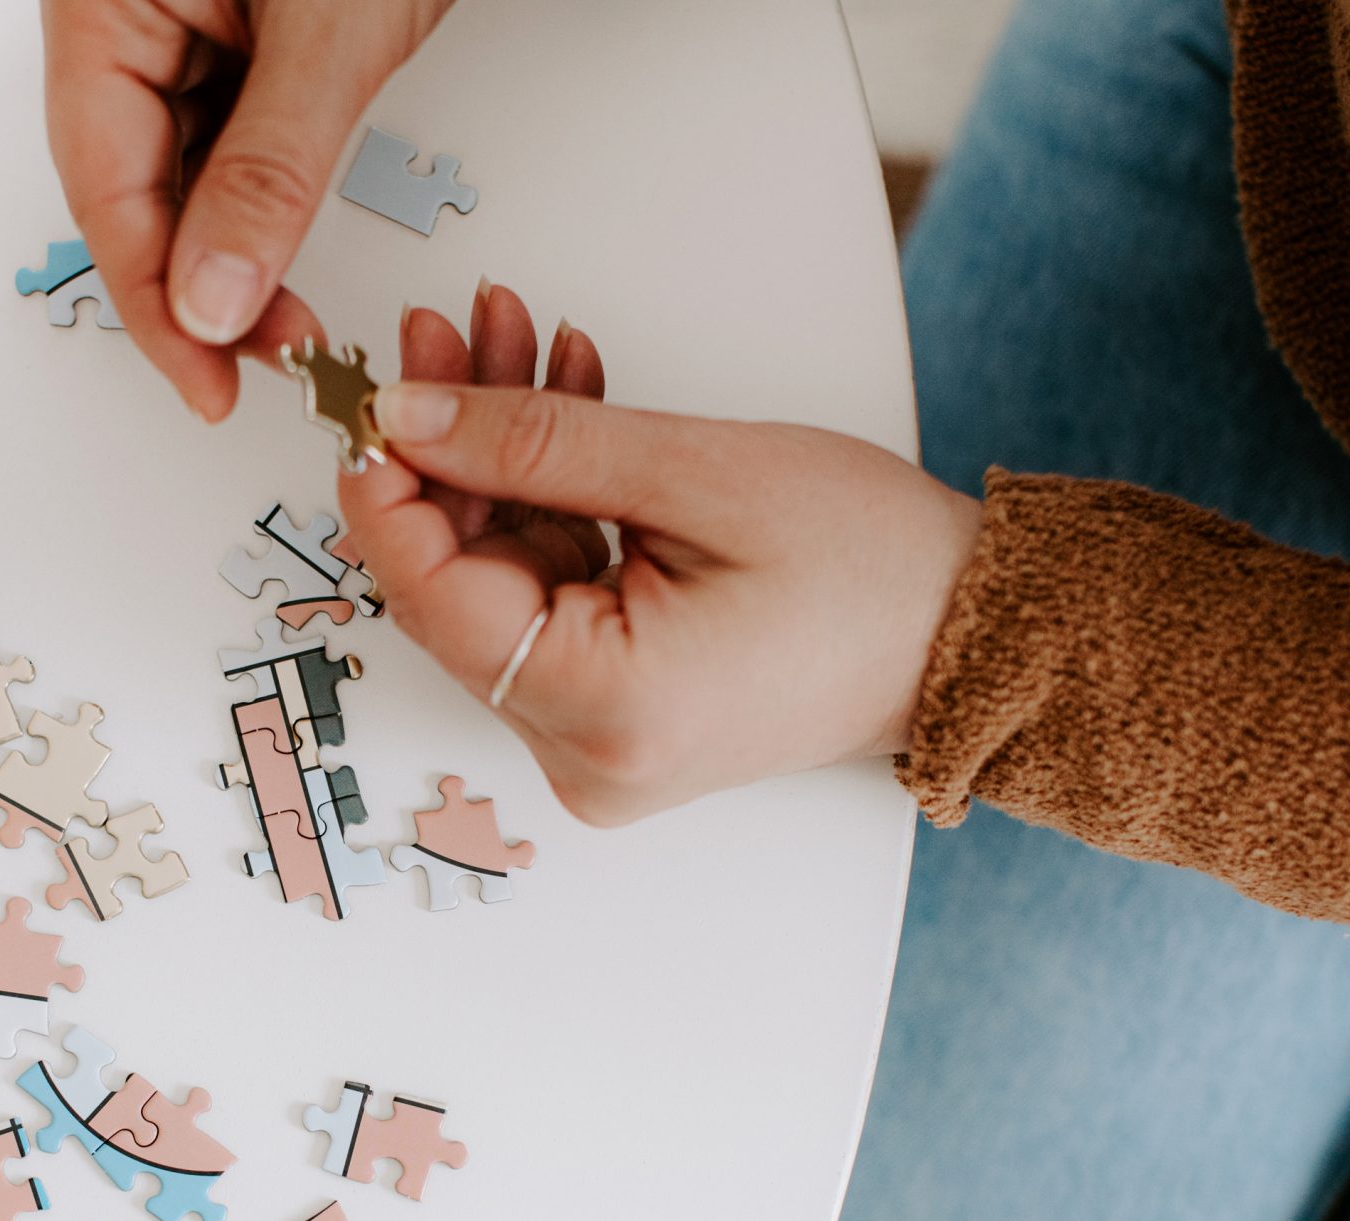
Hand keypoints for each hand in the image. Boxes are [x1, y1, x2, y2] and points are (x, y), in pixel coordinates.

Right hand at [40, 0, 453, 418]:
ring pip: (179, 167)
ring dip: (231, 251)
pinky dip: (258, 198)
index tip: (209, 383)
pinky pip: (225, 132)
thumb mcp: (330, 29)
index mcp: (102, 0)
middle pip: (131, 185)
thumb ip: (268, 170)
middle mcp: (123, 10)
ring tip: (291, 323)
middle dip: (196, 288)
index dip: (154, 304)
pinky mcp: (232, 24)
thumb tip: (215, 299)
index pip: (105, 187)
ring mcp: (176, 16)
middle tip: (267, 365)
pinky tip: (284, 252)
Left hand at [339, 284, 979, 825]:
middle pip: (463, 591)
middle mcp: (589, 753)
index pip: (439, 604)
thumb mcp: (697, 473)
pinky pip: (550, 597)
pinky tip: (563, 405)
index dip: (391, 497)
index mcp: (611, 712)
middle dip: (452, 453)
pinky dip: (550, 505)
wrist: (974, 631)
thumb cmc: (876, 567)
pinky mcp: (618, 711)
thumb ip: (537, 445)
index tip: (375, 402)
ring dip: (502, 462)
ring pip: (501, 582)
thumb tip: (410, 424)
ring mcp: (600, 741)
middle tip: (444, 338)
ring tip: (515, 341)